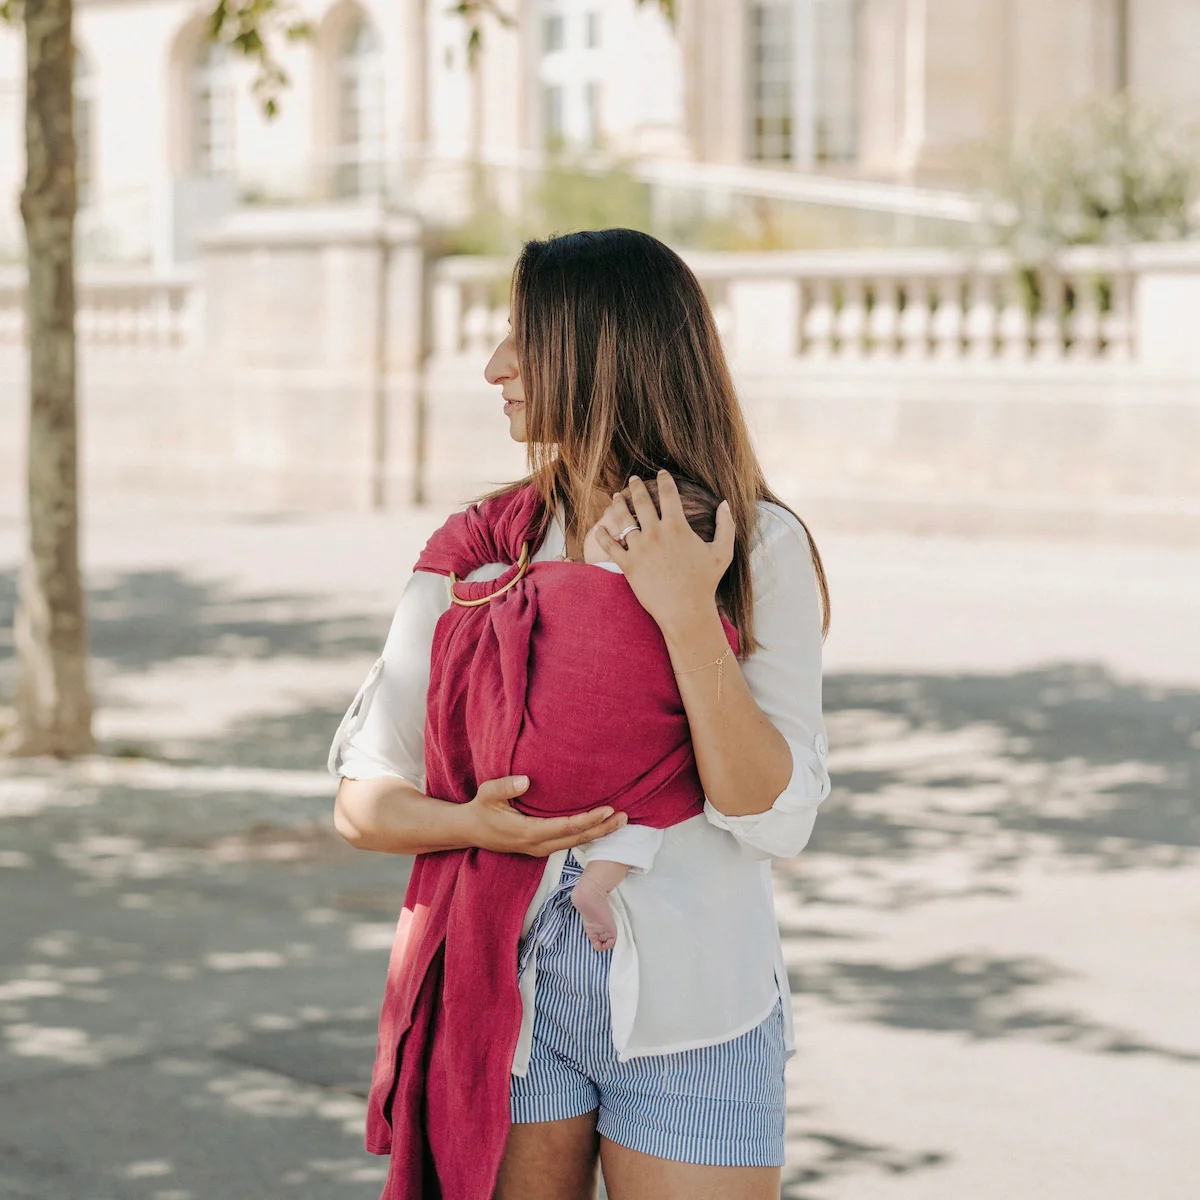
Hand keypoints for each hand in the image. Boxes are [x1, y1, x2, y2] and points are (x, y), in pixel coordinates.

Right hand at [465, 776, 627, 856]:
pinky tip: (599, 827)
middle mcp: (537, 845)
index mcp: (527, 833)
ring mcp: (538, 849)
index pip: (565, 828)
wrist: (469, 830)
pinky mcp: (540, 847)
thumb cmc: (480, 809)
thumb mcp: (487, 794)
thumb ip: (505, 787)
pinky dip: (585, 835)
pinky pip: (567, 842)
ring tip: (619, 822)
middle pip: (575, 839)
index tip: (606, 811)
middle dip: (601, 829)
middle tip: (624, 817)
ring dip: (597, 833)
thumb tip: (526, 780)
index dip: (587, 820)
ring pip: (574, 842)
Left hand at [593, 470, 734, 639]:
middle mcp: (655, 533)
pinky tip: (600, 528)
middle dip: (636, 486)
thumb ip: (726, 525)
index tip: (661, 473)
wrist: (686, 610)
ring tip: (616, 497)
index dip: (664, 480)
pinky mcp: (627, 565)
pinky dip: (603, 535)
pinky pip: (610, 546)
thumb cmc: (705, 582)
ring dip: (618, 505)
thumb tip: (725, 504)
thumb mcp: (723, 552)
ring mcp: (639, 548)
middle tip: (632, 479)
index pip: (668, 493)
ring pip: (623, 519)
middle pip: (641, 501)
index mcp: (677, 526)